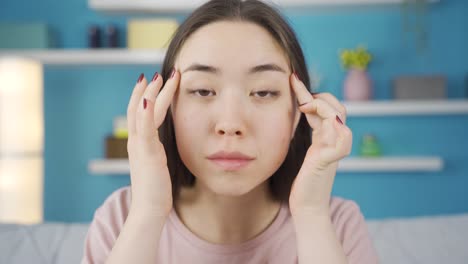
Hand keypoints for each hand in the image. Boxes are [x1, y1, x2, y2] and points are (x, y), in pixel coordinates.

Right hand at [126, 69, 179, 215]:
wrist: (149, 209)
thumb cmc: (155, 188)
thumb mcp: (157, 164)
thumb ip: (157, 150)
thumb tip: (162, 145)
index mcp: (140, 143)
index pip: (140, 113)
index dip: (145, 95)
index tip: (153, 81)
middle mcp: (137, 141)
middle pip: (139, 108)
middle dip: (148, 89)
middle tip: (158, 72)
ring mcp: (140, 147)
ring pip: (142, 114)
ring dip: (150, 94)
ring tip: (158, 77)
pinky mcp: (147, 154)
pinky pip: (145, 130)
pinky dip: (145, 115)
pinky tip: (148, 101)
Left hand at [288, 73, 351, 215]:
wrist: (306, 206)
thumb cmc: (302, 181)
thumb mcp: (303, 152)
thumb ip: (305, 134)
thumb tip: (295, 113)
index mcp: (326, 138)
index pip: (323, 108)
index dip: (309, 92)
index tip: (292, 78)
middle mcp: (333, 141)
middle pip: (337, 108)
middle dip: (319, 96)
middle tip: (296, 88)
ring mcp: (334, 149)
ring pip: (338, 117)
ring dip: (322, 106)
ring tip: (304, 105)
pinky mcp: (330, 159)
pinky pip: (340, 138)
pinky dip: (331, 124)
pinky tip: (314, 115)